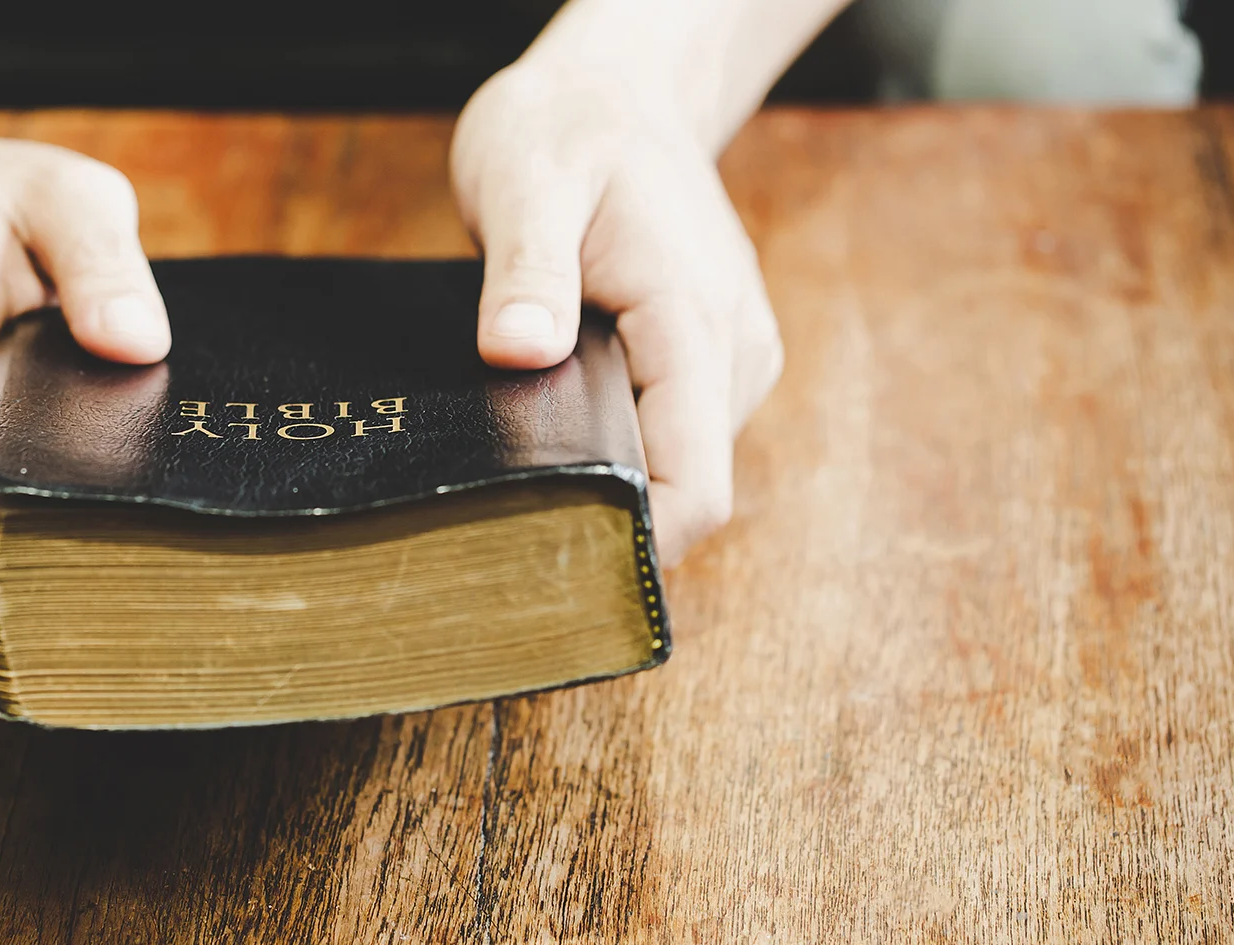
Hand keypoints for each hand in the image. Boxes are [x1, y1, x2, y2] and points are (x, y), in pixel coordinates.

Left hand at [451, 61, 783, 566]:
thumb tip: (515, 352)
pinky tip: (551, 420)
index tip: (548, 563)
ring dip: (606, 476)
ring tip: (521, 455)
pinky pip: (665, 437)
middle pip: (685, 493)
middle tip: (501, 521)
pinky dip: (611, 444)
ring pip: (676, 471)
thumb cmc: (569, 129)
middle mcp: (732, 355)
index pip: (697, 488)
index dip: (633, 544)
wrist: (617, 92)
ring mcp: (725, 361)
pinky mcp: (704, 363)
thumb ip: (525, 272)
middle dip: (604, 516)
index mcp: (695, 322)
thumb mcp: (527, 182)